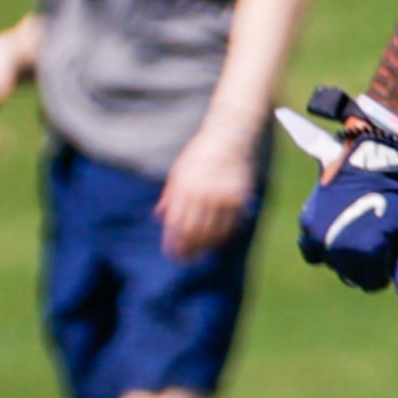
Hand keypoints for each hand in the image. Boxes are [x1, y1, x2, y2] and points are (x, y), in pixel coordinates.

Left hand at [157, 129, 259, 260]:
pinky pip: (230, 225)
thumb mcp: (179, 170)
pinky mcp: (238, 198)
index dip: (173, 242)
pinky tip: (217, 241)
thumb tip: (159, 215)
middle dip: (188, 249)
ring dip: (205, 246)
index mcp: (184, 187)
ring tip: (200, 254)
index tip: (171, 253)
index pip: (176, 223)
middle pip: (193, 232)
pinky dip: (223, 236)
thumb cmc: (200, 154)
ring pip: (213, 232)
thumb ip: (170, 194)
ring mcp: (222, 197)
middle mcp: (202, 194)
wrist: (229, 138)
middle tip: (185, 259)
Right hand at [297, 124, 397, 309]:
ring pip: (332, 263)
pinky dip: (324, 244)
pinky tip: (338, 226)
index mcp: (366, 255)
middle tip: (375, 231)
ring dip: (343, 253)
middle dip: (364, 262)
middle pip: (350, 275)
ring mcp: (319, 236)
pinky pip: (312, 249)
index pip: (373, 283)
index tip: (391, 244)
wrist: (373, 155)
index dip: (385, 267)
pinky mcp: (307, 222)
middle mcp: (337, 249)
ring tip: (358, 225)